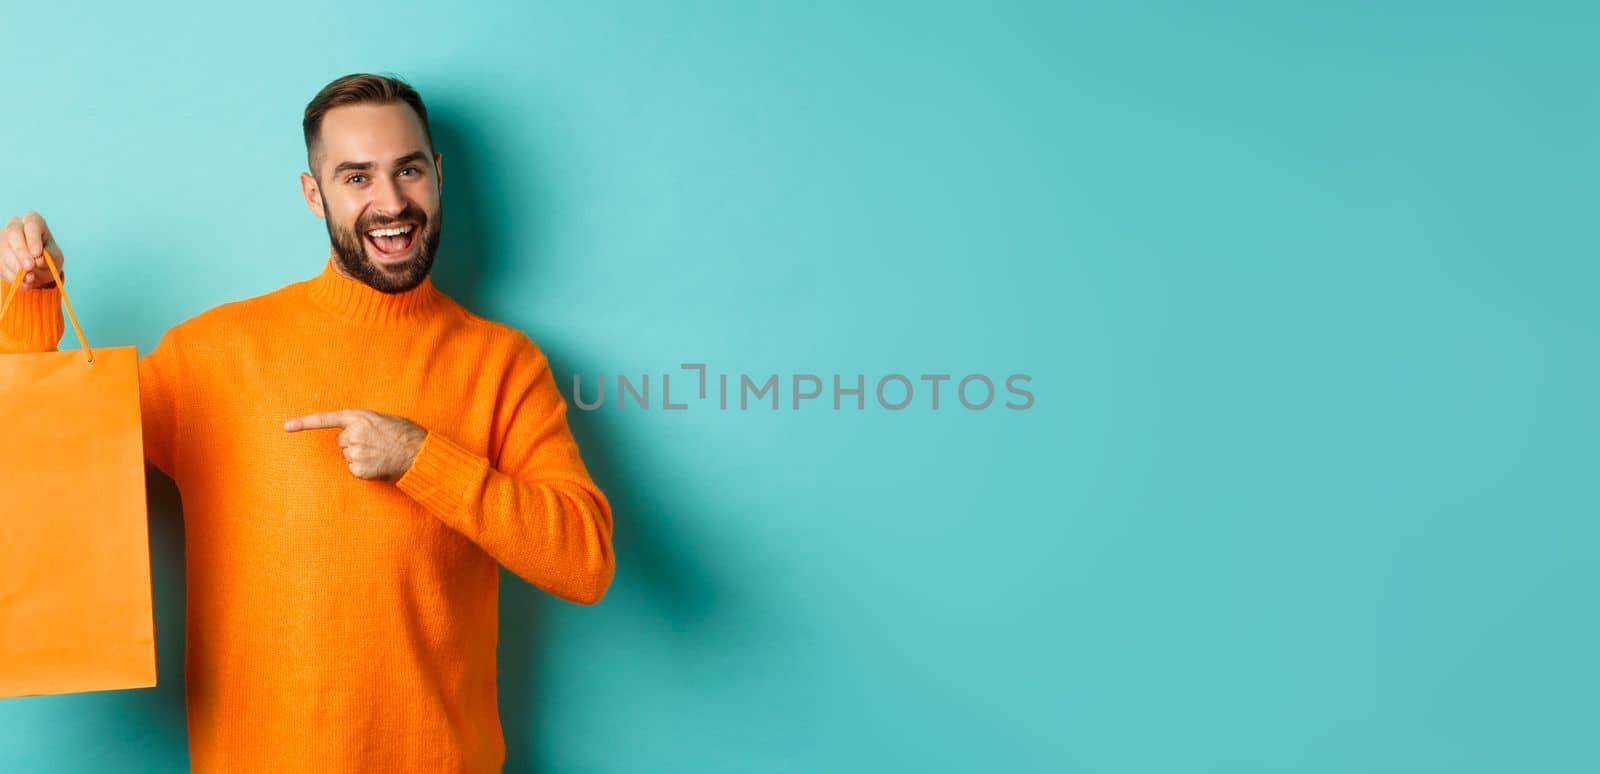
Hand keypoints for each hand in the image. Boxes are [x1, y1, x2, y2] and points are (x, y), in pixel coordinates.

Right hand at [1, 211, 66, 289]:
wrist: (38, 268)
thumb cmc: (48, 257)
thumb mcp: (55, 258)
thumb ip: (49, 258)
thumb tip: (39, 260)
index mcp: (33, 221)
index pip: (32, 223)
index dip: (33, 238)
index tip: (37, 253)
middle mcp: (15, 225)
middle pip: (14, 234)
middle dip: (21, 252)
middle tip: (29, 267)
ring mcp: (2, 238)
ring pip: (3, 248)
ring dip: (15, 266)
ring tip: (29, 279)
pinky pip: (0, 263)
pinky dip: (10, 275)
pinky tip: (22, 282)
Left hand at [283, 408, 427, 481]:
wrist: (419, 454)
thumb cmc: (405, 435)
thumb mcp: (383, 420)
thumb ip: (364, 423)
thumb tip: (351, 433)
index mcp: (359, 417)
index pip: (326, 419)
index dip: (304, 423)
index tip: (285, 427)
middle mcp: (354, 434)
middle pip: (341, 441)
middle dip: (354, 443)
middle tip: (375, 445)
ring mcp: (355, 452)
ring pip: (348, 456)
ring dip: (360, 457)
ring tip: (380, 455)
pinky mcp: (359, 469)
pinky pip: (354, 470)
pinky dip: (364, 469)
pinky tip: (378, 465)